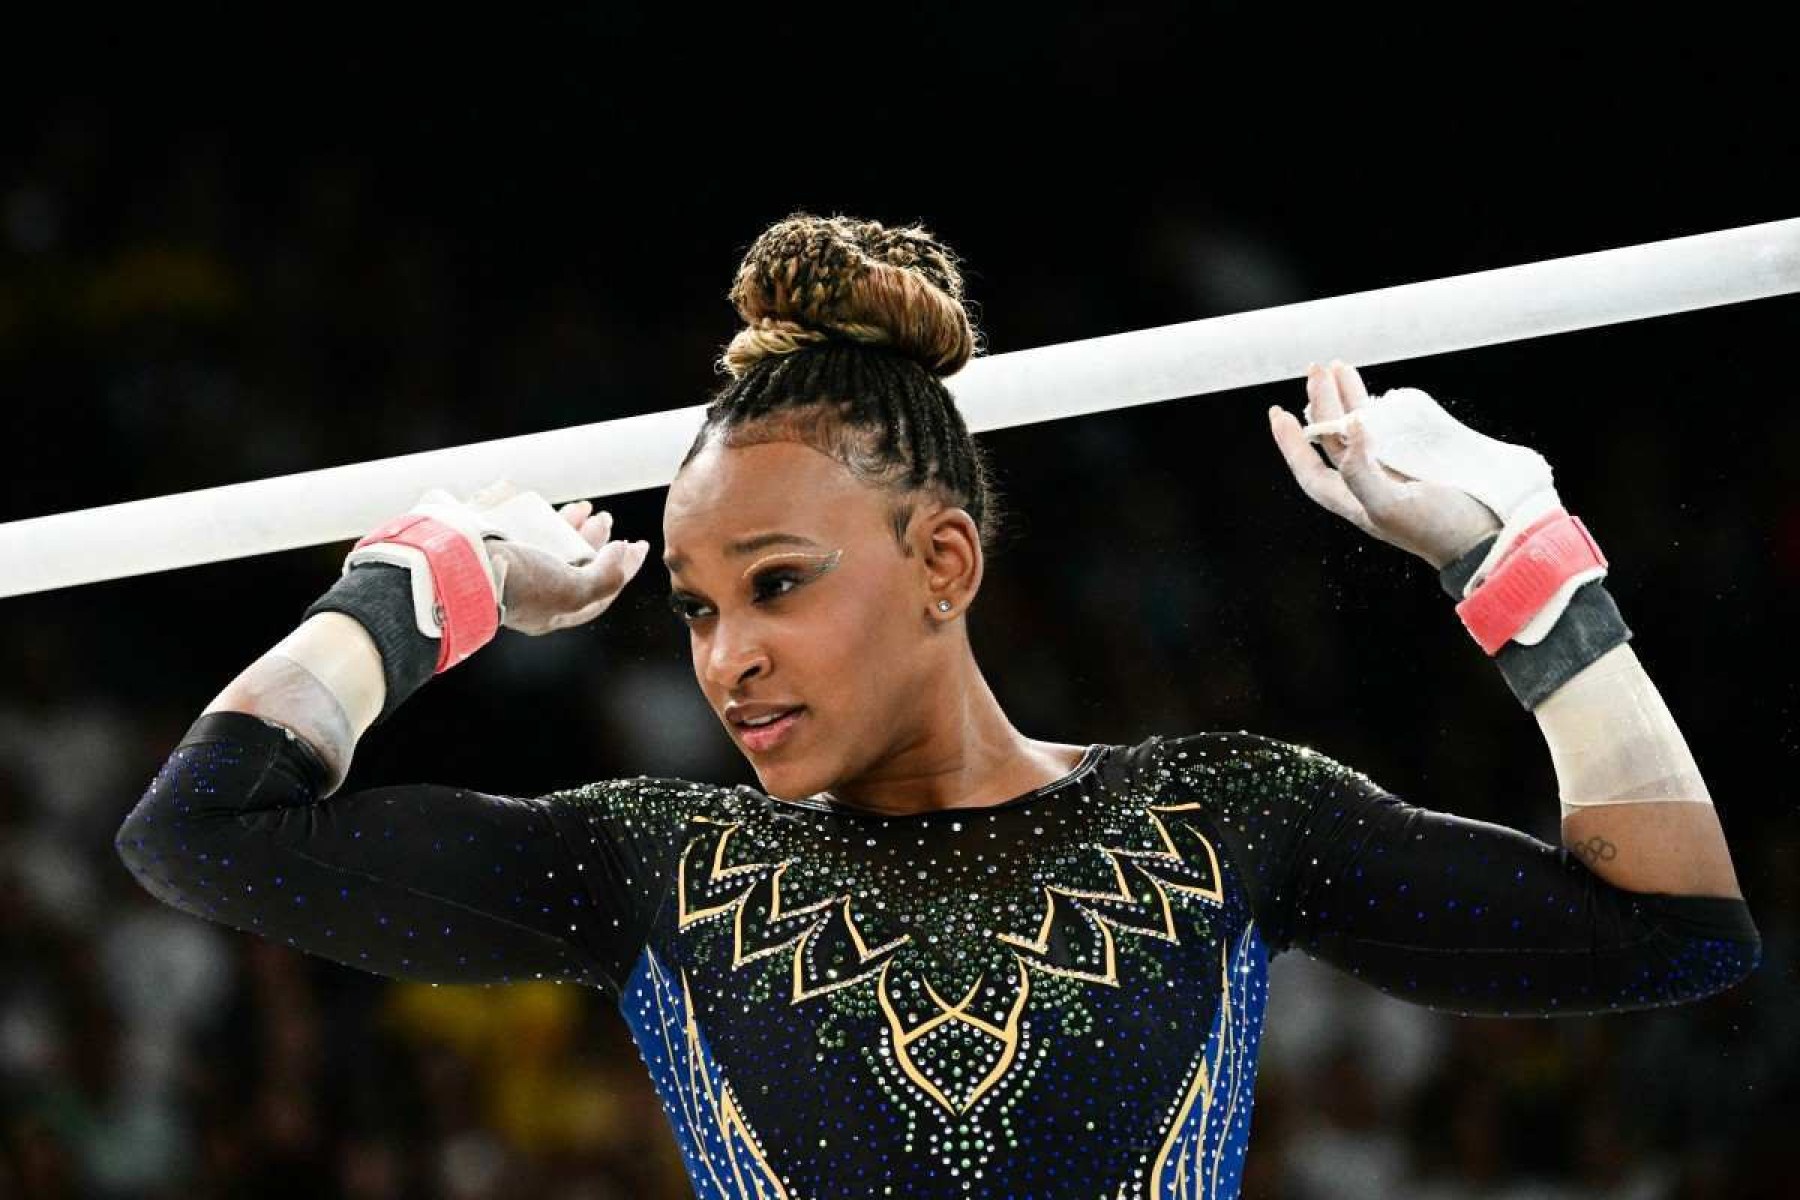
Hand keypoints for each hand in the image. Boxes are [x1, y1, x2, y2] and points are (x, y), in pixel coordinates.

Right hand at [468, 481, 651, 635]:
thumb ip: (605, 577)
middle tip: (606, 519)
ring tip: (586, 508)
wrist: (459, 563)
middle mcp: (534, 592)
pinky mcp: (500, 545)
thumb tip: (621, 553)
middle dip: (596, 543)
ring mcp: (515, 567)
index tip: (638, 545)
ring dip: (574, 527)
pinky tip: (554, 506)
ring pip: (554, 546)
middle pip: (576, 566)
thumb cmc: (518, 583)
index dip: (623, 569)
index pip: (598, 592)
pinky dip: (547, 518)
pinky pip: (531, 532)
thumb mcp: (572, 591)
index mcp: (551, 612)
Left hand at [1268, 362, 1502, 569]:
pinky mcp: (1419, 458)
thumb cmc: (1437, 530)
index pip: (1310, 468)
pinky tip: (1374, 391)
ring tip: (1339, 366)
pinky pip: (1389, 428)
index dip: (1291, 444)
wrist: (1488, 535)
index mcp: (1353, 500)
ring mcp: (1393, 469)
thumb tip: (1348, 428)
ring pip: (1359, 428)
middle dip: (1322, 404)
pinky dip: (1378, 407)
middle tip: (1317, 369)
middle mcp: (1367, 483)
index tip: (1278, 413)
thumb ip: (1361, 474)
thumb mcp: (1390, 508)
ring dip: (1347, 398)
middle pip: (1333, 439)